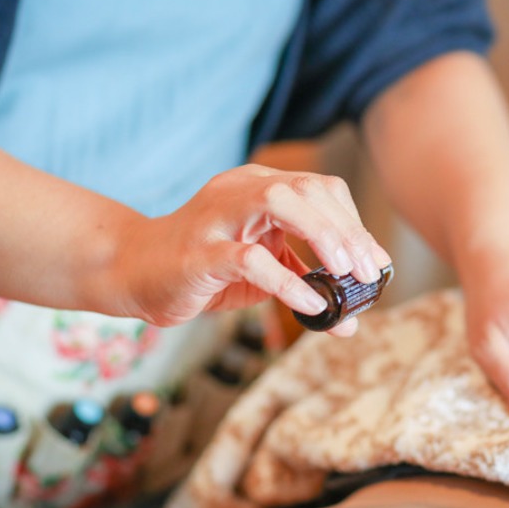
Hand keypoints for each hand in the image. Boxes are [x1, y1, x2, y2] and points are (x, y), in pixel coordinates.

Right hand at [113, 164, 391, 335]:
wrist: (132, 271)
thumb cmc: (200, 269)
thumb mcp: (261, 274)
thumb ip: (304, 286)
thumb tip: (349, 321)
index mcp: (258, 186)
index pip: (319, 189)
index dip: (354, 224)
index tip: (376, 264)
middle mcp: (239, 189)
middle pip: (307, 189)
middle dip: (347, 231)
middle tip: (368, 273)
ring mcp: (217, 216)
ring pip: (279, 202)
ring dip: (322, 236)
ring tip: (345, 275)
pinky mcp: (199, 251)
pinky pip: (249, 258)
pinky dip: (287, 281)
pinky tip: (310, 304)